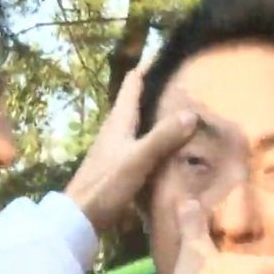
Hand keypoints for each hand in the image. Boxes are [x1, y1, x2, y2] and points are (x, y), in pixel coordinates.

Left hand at [65, 66, 197, 233]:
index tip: (169, 56)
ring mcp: (118, 149)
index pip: (133, 83)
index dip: (148, 67)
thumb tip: (191, 114)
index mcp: (119, 121)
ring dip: (160, 118)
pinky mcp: (121, 167)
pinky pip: (144, 146)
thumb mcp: (137, 159)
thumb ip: (162, 137)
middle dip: (160, 92)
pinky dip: (159, 142)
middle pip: (139, 103)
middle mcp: (117, 130)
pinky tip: (174, 150)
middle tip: (189, 87)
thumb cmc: (107, 185)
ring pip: (143, 125)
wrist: (81, 217)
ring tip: (187, 115)